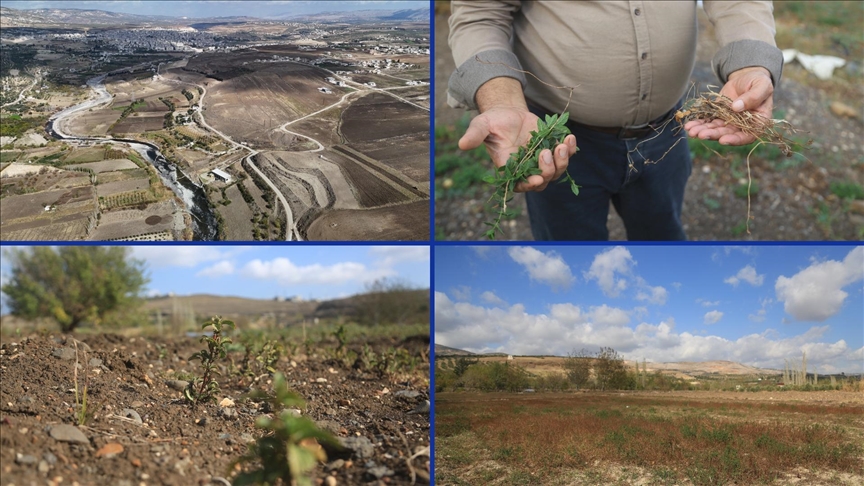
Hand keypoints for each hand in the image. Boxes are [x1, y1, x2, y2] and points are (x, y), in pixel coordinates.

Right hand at [459, 106, 576, 191]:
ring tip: (562, 144)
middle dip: (548, 169)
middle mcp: (527, 169)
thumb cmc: (493, 121)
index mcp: (510, 168)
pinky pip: (567, 155)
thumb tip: (462, 144)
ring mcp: (542, 161)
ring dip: (563, 161)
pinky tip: (569, 137)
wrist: (509, 113)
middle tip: (545, 151)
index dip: (530, 185)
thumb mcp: (482, 126)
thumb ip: (474, 136)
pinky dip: (571, 149)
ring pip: (558, 171)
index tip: (537, 178)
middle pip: (543, 181)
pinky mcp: (554, 150)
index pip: (520, 184)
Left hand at [685, 66, 773, 144]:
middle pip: (727, 134)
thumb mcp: (762, 85)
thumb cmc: (759, 82)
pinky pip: (708, 121)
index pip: (747, 136)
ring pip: (715, 129)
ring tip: (691, 130)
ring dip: (703, 131)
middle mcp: (742, 126)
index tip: (722, 139)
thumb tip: (736, 107)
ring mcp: (729, 122)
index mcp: (757, 123)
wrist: (746, 77)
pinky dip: (699, 123)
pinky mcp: (719, 116)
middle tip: (700, 134)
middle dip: (713, 135)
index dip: (735, 140)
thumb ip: (753, 97)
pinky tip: (689, 124)